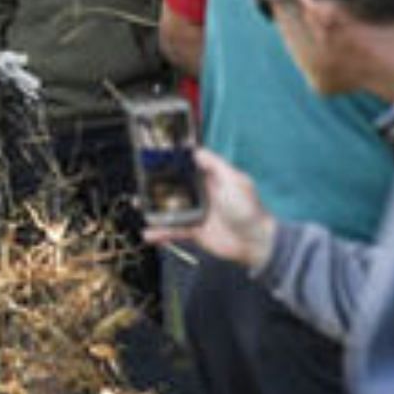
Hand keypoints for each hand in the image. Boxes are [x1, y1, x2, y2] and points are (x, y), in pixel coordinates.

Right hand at [141, 148, 274, 269]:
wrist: (256, 242)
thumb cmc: (248, 209)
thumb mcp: (235, 181)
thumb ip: (215, 165)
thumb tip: (195, 150)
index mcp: (211, 179)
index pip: (188, 166)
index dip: (172, 161)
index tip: (153, 155)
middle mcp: (201, 195)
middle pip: (174, 186)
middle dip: (156, 184)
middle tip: (138, 180)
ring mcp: (196, 213)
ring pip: (169, 208)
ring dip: (152, 207)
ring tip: (137, 204)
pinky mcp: (194, 231)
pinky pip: (173, 230)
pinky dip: (160, 233)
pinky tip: (148, 234)